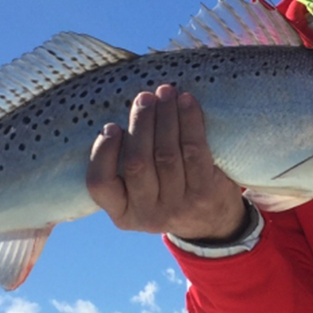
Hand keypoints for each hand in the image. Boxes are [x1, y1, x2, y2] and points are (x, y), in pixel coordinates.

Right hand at [86, 84, 246, 241]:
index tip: (111, 126)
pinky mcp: (204, 194)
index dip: (103, 152)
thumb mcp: (140, 194)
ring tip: (165, 93)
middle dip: (140, 124)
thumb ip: (125, 167)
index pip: (99, 184)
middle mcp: (148, 214)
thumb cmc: (168, 193)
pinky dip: (189, 121)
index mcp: (123, 214)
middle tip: (144, 97)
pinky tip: (186, 102)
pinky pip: (194, 151)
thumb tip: (123, 115)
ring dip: (165, 117)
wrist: (213, 219)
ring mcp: (177, 207)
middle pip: (137, 163)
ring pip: (166, 154)